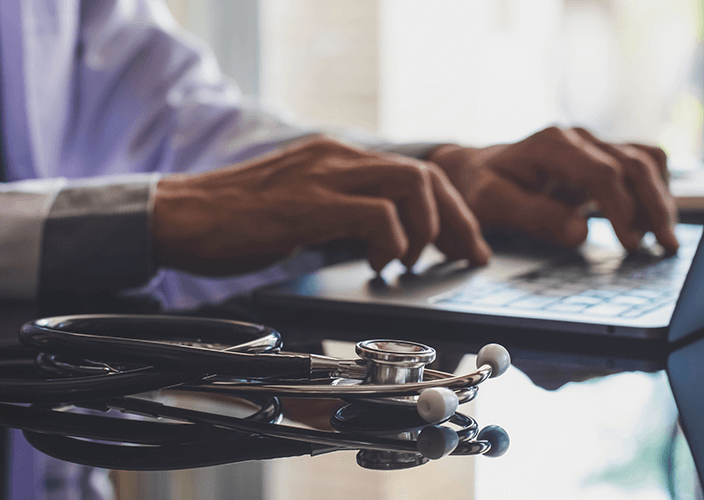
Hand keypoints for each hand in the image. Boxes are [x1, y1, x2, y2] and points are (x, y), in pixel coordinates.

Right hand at [152, 136, 491, 275]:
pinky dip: (391, 241)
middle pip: (425, 175)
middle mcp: (337, 158)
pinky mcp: (308, 203)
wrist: (179, 215)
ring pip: (410, 185)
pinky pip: (374, 214)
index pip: (414, 173)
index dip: (449, 210)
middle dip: (455, 220)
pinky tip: (379, 263)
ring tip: (412, 261)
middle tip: (461, 256)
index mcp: (337, 159)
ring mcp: (323, 176)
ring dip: (426, 229)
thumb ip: (342, 212)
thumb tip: (383, 237)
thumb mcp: (303, 208)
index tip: (461, 243)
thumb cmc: (236, 219)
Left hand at [429, 126, 678, 252]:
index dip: (621, 208)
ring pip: (645, 161)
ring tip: (663, 239)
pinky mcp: (600, 158)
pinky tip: (652, 222)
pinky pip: (641, 165)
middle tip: (664, 247)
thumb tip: (579, 232)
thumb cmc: (481, 188)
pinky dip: (654, 190)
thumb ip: (534, 216)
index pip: (603, 172)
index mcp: (551, 144)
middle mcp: (578, 138)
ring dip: (660, 198)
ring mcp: (592, 145)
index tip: (630, 243)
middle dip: (654, 206)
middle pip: (634, 163)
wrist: (475, 171)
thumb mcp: (492, 204)